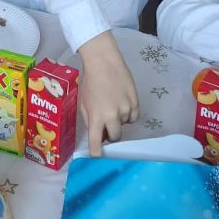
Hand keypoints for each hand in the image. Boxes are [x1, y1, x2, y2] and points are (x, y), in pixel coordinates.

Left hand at [78, 32, 138, 155]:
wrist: (103, 61)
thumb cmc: (89, 81)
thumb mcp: (83, 103)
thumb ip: (90, 121)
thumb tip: (97, 134)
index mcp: (96, 118)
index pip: (96, 144)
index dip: (97, 154)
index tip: (98, 157)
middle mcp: (112, 116)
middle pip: (115, 138)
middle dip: (110, 134)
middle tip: (106, 125)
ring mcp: (126, 109)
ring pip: (124, 126)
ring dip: (119, 121)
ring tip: (113, 105)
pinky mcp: (136, 102)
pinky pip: (133, 117)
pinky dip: (128, 114)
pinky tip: (122, 103)